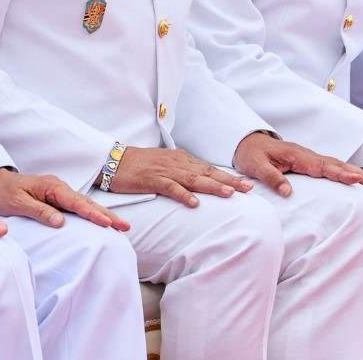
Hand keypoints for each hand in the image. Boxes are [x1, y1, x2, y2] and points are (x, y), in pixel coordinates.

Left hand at [0, 168, 130, 231]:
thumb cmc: (5, 193)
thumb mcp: (17, 203)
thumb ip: (39, 211)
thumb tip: (61, 222)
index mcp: (51, 187)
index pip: (75, 202)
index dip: (92, 213)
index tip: (107, 223)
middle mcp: (59, 188)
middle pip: (86, 202)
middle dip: (106, 214)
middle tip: (125, 226)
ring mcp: (60, 193)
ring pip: (85, 205)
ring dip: (103, 215)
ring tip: (121, 226)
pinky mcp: (58, 200)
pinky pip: (78, 208)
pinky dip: (92, 214)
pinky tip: (102, 222)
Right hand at [108, 145, 252, 205]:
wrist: (114, 161)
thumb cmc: (140, 165)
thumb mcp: (165, 165)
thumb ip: (182, 172)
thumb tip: (201, 183)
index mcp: (181, 160)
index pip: (209, 169)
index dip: (229, 177)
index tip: (247, 185)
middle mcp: (176, 163)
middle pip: (207, 173)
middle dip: (229, 181)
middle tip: (248, 189)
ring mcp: (165, 170)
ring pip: (193, 179)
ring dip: (212, 186)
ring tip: (229, 194)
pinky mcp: (152, 179)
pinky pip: (170, 187)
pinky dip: (183, 195)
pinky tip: (195, 203)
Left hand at [233, 132, 362, 196]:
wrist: (246, 143)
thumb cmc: (251, 155)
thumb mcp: (255, 166)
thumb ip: (271, 177)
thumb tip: (288, 191)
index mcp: (296, 155)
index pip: (322, 166)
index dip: (340, 173)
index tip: (357, 179)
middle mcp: (306, 155)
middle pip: (336, 165)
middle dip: (358, 175)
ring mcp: (309, 158)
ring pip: (337, 165)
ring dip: (357, 175)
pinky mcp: (309, 163)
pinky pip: (331, 167)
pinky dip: (346, 173)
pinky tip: (358, 181)